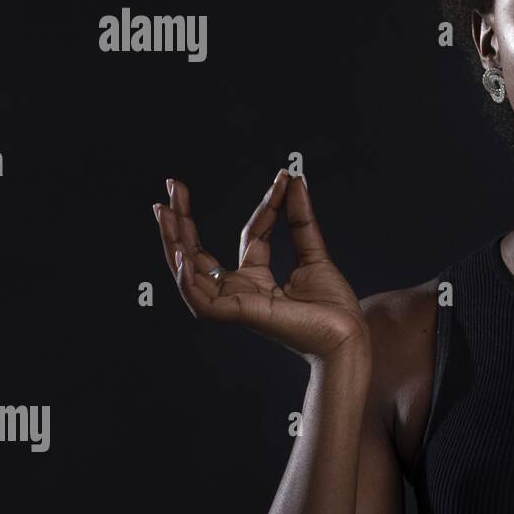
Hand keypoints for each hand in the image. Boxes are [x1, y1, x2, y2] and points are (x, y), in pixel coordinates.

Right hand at [153, 169, 368, 361]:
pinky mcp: (238, 315)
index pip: (250, 236)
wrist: (349, 335)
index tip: (283, 177)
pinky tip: (180, 253)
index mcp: (258, 280)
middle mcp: (240, 291)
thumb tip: (293, 180)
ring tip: (164, 211)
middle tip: (171, 186)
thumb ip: (300, 220)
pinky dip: (186, 278)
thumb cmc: (334, 307)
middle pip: (199, 254)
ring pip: (190, 274)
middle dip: (182, 221)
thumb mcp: (314, 253)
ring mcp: (235, 304)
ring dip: (173, 242)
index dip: (265, 206)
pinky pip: (201, 299)